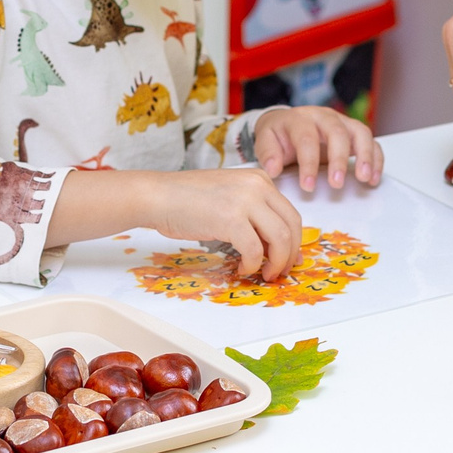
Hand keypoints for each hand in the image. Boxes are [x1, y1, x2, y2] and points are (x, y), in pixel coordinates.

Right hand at [141, 169, 305, 281]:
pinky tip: (242, 268)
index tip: (287, 258)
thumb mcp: (230, 197)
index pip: (290, 213)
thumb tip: (274, 247)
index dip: (293, 241)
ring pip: (280, 239)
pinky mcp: (231, 219)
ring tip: (265, 273)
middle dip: (290, 254)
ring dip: (277, 262)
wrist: (158, 195)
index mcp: (259, 179)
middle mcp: (257, 186)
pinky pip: (255, 250)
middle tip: (281, 271)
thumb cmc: (187, 199)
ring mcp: (245, 201)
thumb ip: (254, 214)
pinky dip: (253, 265)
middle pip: (292, 226)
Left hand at [251, 107, 382, 194]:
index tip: (308, 186)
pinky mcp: (354, 133)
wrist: (286, 123)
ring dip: (365, 156)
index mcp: (300, 119)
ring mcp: (342, 123)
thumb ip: (268, 154)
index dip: (308, 163)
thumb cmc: (279, 135)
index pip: (307, 138)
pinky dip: (376, 159)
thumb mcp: (266, 140)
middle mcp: (324, 117)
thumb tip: (273, 170)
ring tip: (365, 178)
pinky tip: (373, 178)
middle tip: (336, 184)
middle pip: (337, 132)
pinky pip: (371, 141)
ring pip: (360, 132)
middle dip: (339, 159)